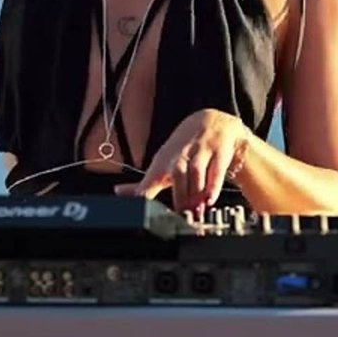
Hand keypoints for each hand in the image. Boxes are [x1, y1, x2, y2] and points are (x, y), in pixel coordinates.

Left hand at [115, 109, 250, 210]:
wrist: (212, 121)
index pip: (151, 178)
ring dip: (197, 193)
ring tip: (197, 212)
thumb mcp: (163, 164)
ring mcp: (201, 151)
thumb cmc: (184, 149)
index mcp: (164, 161)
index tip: (142, 209)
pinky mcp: (219, 152)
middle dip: (180, 195)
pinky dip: (214, 186)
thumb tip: (118, 193)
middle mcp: (181, 155)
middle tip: (181, 215)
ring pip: (197, 172)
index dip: (144, 194)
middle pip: (177, 173)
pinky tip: (210, 199)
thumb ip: (143, 184)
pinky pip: (216, 170)